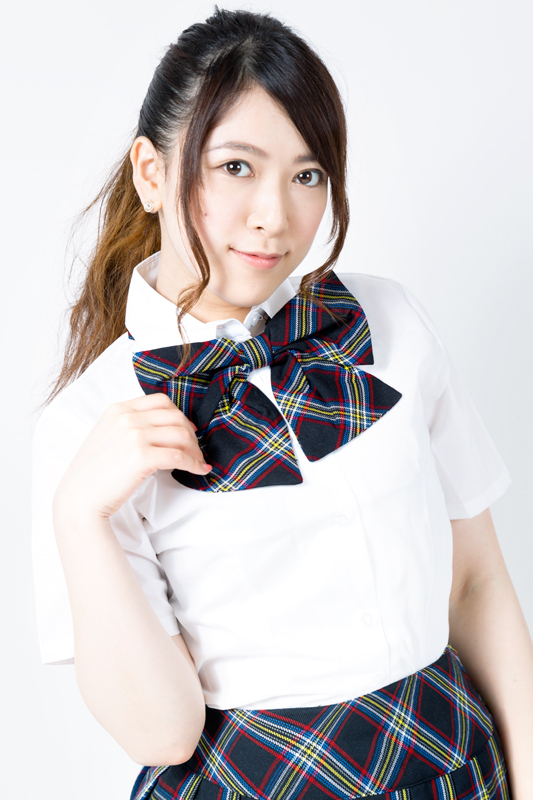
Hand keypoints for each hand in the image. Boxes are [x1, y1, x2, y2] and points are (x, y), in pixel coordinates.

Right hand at [53, 393, 210, 520]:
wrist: (79, 498)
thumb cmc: (93, 474)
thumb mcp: (107, 436)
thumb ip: (129, 426)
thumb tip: (162, 430)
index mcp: (118, 409)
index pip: (161, 401)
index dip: (180, 415)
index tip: (187, 430)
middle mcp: (127, 418)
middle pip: (175, 417)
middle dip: (191, 434)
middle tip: (196, 450)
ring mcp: (134, 435)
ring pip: (181, 434)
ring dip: (195, 450)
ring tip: (198, 462)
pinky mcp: (142, 456)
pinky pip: (179, 456)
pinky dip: (193, 464)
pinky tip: (198, 471)